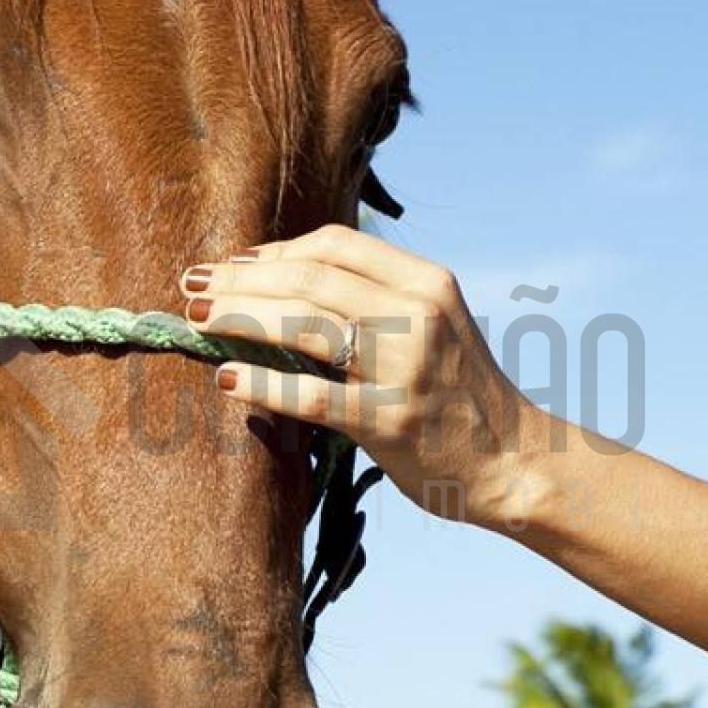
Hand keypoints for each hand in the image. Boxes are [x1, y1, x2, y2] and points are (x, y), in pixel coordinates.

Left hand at [180, 225, 533, 525]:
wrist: (515, 462)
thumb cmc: (462, 395)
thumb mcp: (436, 325)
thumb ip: (378, 300)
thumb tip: (291, 283)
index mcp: (427, 283)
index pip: (335, 245)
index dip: (275, 251)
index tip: (234, 264)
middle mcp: (417, 317)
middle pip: (309, 279)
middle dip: (241, 280)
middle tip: (192, 287)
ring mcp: (403, 369)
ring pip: (304, 325)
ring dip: (240, 318)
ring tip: (197, 321)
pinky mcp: (388, 422)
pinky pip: (310, 396)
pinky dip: (261, 384)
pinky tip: (225, 380)